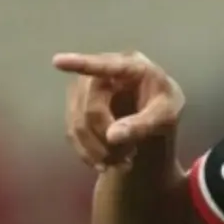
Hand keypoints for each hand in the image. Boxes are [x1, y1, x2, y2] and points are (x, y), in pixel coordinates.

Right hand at [54, 51, 184, 171]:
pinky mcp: (76, 107)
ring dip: (97, 150)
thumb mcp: (166, 116)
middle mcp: (102, 73)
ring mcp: (85, 89)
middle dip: (106, 138)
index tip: (57, 61)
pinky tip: (106, 163)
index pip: (103, 66)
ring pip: (78, 124)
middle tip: (128, 159)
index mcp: (131, 67)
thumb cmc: (165, 106)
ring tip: (123, 162)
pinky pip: (73, 133)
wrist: (155, 115)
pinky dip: (88, 153)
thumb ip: (143, 124)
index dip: (80, 63)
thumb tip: (112, 136)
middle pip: (90, 108)